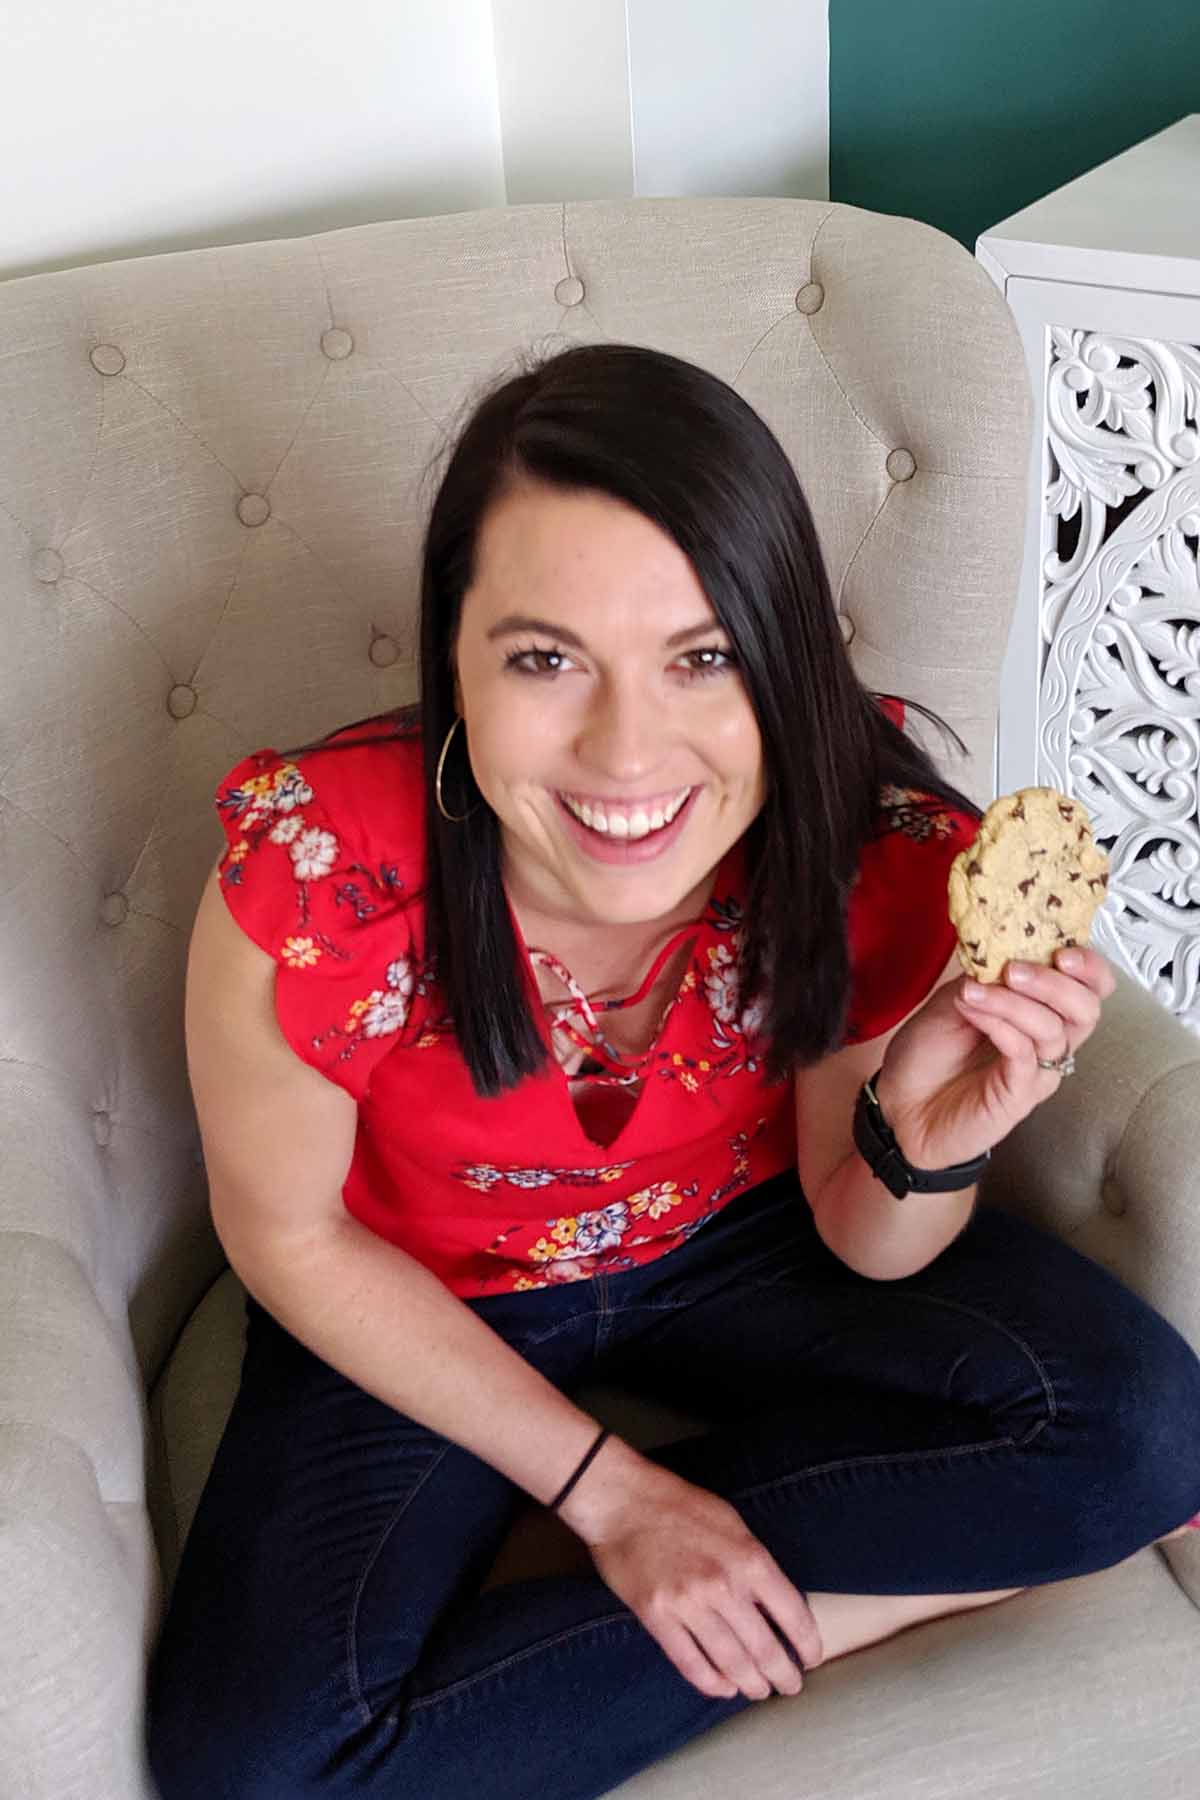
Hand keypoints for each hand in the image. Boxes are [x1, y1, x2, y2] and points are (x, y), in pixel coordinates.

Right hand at [566, 1457, 821, 1701]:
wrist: (622, 1499)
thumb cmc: (679, 1504)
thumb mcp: (732, 1523)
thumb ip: (754, 1562)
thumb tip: (776, 1601)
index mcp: (749, 1558)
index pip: (793, 1615)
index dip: (807, 1644)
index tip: (811, 1657)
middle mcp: (723, 1586)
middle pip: (764, 1649)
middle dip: (782, 1675)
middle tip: (790, 1687)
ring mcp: (688, 1605)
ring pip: (731, 1664)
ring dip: (750, 1685)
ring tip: (759, 1690)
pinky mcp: (657, 1618)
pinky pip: (690, 1663)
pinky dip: (710, 1683)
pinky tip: (723, 1687)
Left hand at [875, 947, 1115, 1170]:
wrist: (900, 1108)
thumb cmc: (927, 1057)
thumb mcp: (953, 999)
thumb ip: (985, 976)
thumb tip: (1004, 946)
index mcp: (1039, 1012)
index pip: (1090, 987)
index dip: (1088, 966)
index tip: (1062, 948)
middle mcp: (1047, 1042)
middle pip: (1087, 1009)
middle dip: (1056, 982)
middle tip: (1015, 970)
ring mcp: (1036, 1070)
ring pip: (1054, 1029)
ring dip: (1013, 1001)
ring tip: (973, 991)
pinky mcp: (1019, 1094)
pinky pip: (1025, 1053)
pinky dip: (1000, 1025)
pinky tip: (972, 1011)